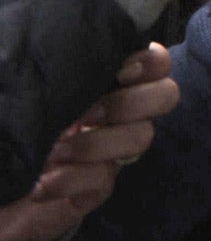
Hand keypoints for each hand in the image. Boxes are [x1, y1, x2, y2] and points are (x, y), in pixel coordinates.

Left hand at [0, 44, 176, 240]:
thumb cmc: (7, 123)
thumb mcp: (32, 90)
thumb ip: (62, 71)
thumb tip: (73, 50)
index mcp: (105, 83)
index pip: (156, 62)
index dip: (149, 62)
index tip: (118, 71)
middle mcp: (116, 114)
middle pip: (165, 96)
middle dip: (128, 104)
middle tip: (86, 114)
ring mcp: (110, 153)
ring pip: (140, 138)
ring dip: (94, 144)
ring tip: (50, 153)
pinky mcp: (94, 190)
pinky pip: (104, 180)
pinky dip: (70, 180)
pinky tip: (40, 184)